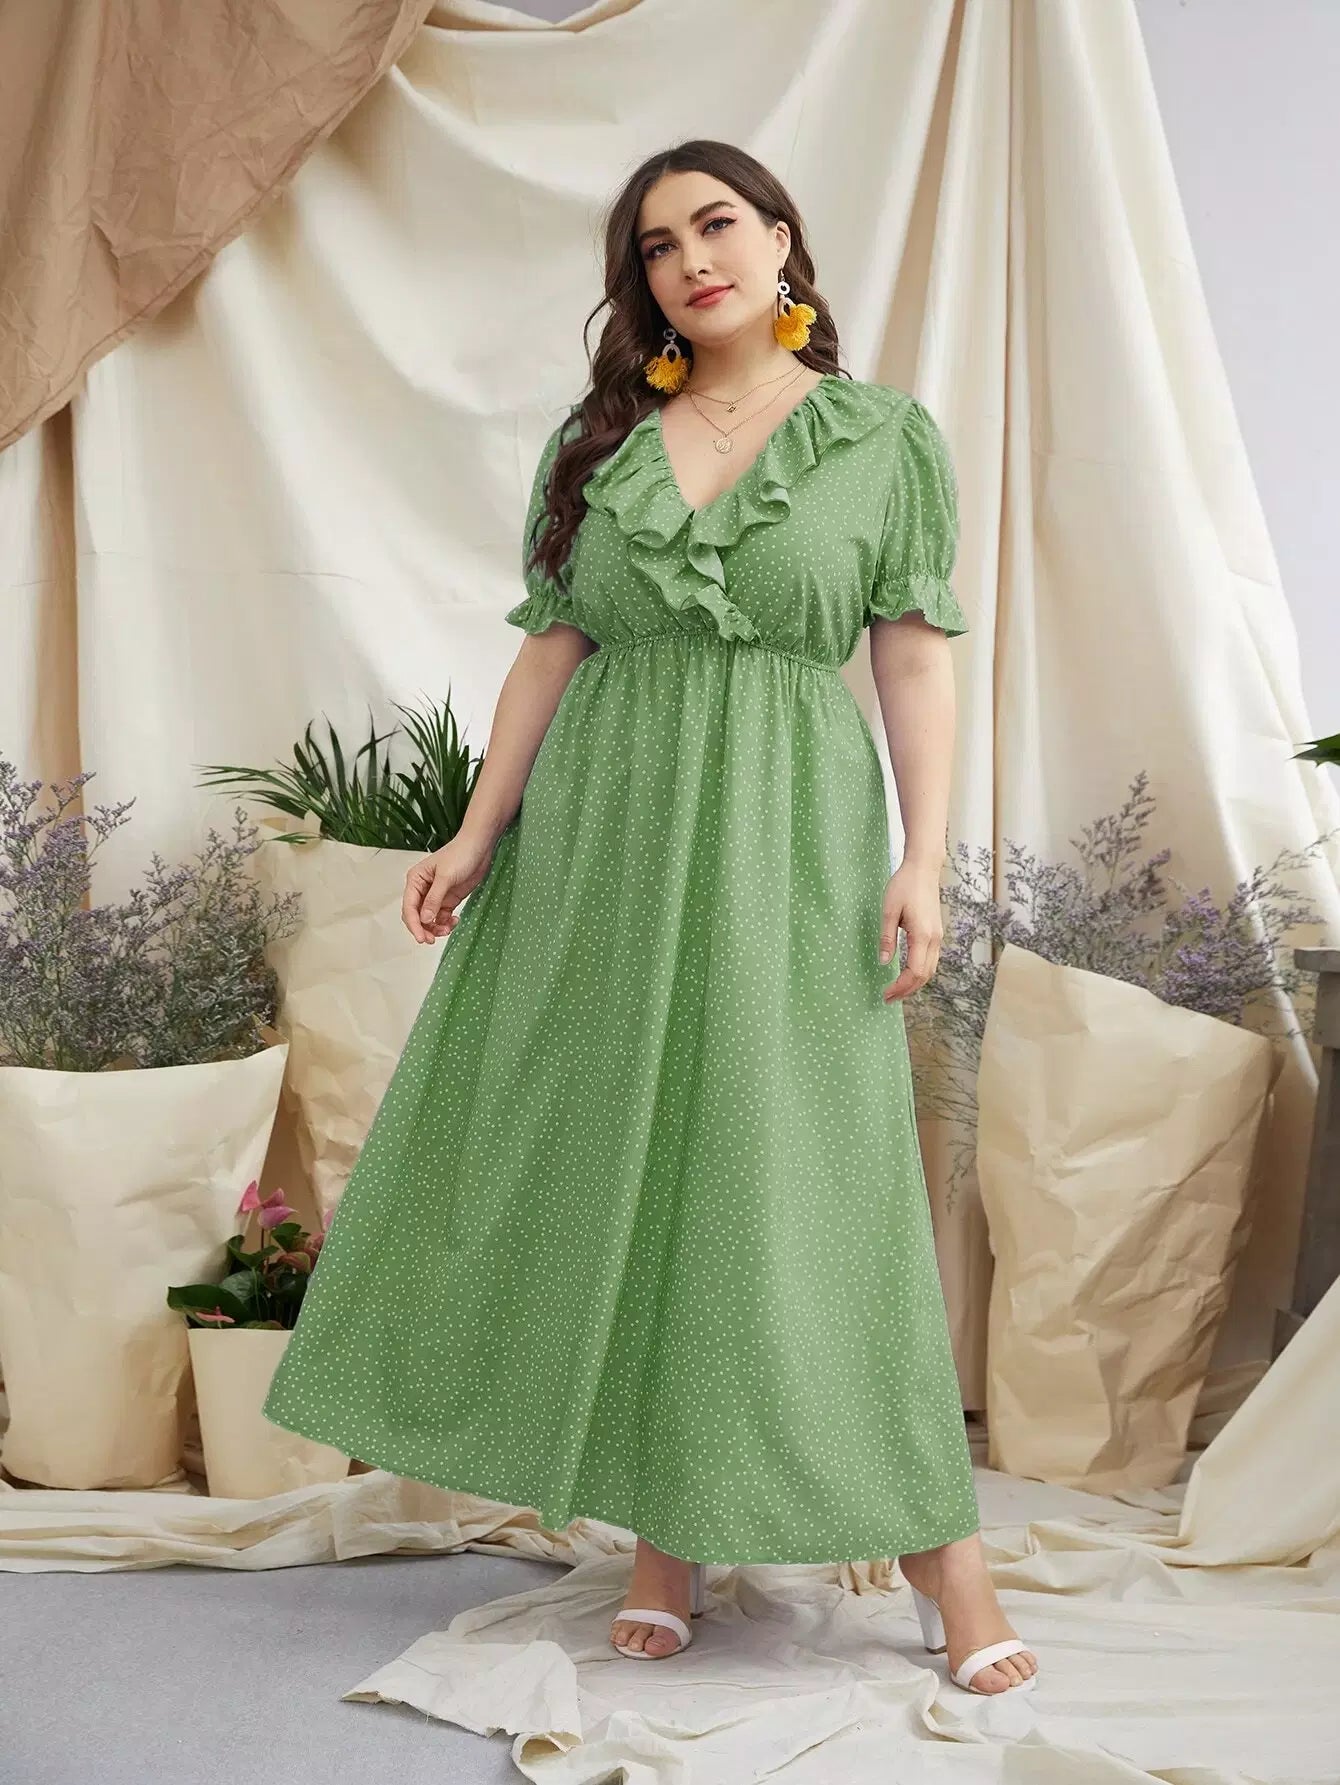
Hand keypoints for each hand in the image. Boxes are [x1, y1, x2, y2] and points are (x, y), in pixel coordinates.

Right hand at [402, 832, 495, 943]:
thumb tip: (424, 919)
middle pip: (416, 916)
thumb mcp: (446, 876)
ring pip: (428, 919)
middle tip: (432, 940)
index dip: (414, 924)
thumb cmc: (461, 854)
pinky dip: (446, 923)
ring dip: (435, 928)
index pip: (409, 907)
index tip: (421, 938)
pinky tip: (455, 922)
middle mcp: (422, 889)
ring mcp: (435, 895)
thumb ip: (434, 899)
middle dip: (423, 929)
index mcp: (416, 880)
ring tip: (448, 930)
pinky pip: (442, 917)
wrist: (480, 847)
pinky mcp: (448, 899)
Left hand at [878, 860, 942, 1001]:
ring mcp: (938, 937)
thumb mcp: (889, 910)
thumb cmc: (904, 886)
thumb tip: (883, 962)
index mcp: (922, 935)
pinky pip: (931, 960)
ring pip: (930, 970)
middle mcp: (934, 939)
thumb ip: (886, 938)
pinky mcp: (936, 933)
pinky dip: (920, 972)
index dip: (901, 987)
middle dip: (907, 990)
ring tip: (896, 990)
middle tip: (888, 998)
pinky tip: (907, 974)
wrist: (923, 869)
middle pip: (924, 976)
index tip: (885, 994)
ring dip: (914, 983)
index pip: (914, 972)